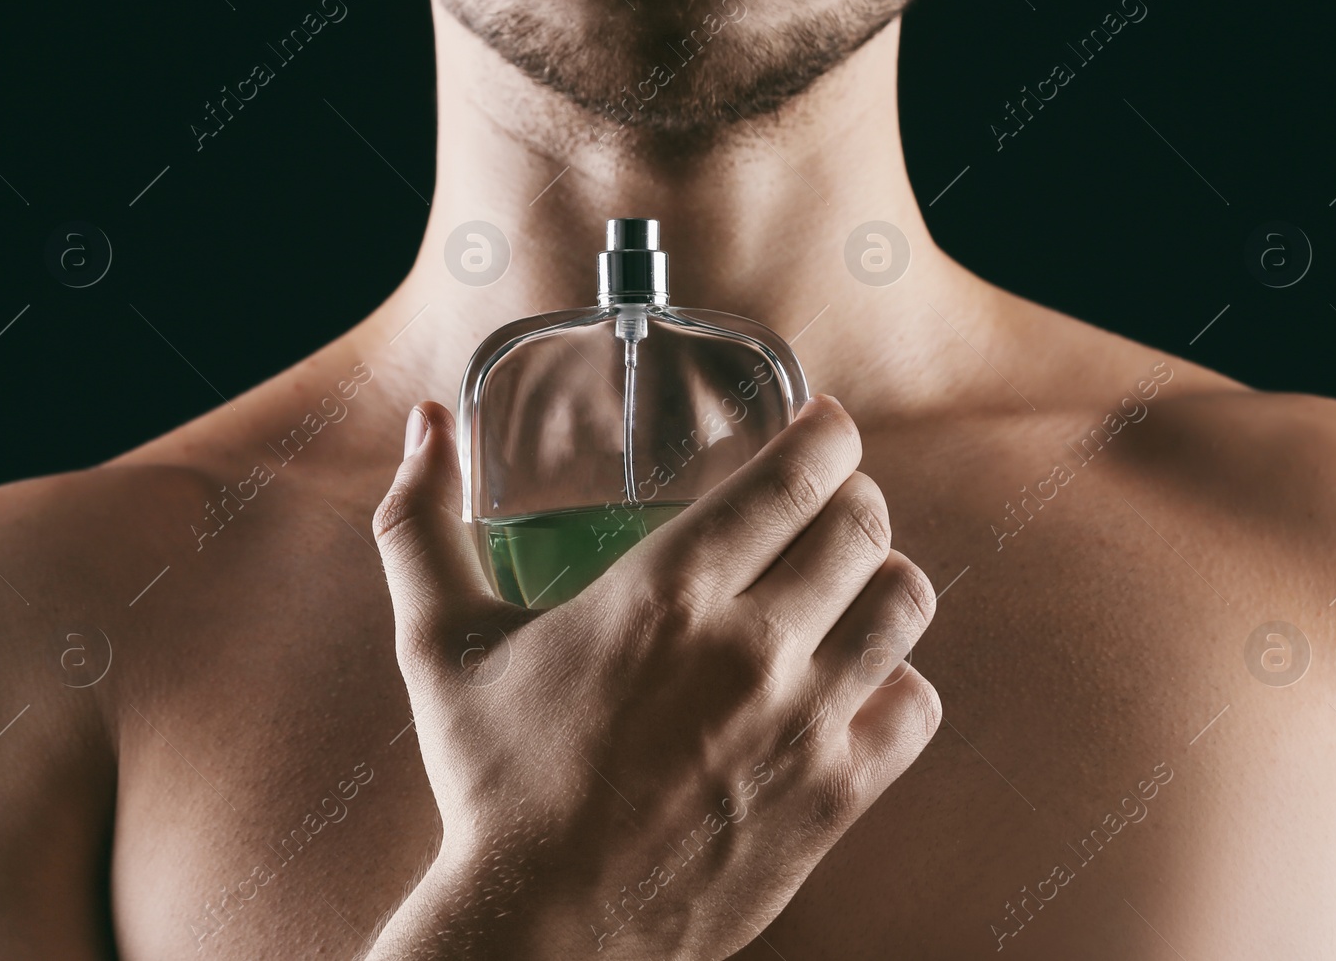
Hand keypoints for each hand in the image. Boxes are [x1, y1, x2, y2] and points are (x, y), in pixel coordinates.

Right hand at [366, 395, 940, 959]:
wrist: (545, 930)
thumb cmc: (491, 783)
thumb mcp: (439, 644)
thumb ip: (420, 523)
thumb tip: (423, 424)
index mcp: (667, 591)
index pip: (798, 473)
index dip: (830, 434)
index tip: (825, 428)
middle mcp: (752, 645)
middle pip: (862, 526)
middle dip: (855, 496)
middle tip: (831, 502)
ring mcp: (804, 722)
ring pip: (903, 604)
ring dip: (885, 574)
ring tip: (853, 578)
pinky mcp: (835, 794)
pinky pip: (915, 704)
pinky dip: (899, 676)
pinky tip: (861, 676)